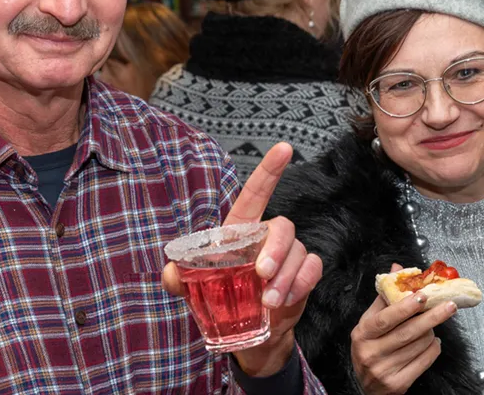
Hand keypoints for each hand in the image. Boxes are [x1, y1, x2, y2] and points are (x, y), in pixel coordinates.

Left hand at [163, 142, 322, 376]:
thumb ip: (180, 279)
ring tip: (269, 301)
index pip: (256, 194)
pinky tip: (285, 301)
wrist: (250, 336)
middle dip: (276, 248)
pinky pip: (312, 269)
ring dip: (285, 277)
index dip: (269, 170)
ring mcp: (289, 256)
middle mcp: (267, 238)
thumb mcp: (194, 290)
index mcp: (241, 232)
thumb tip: (170, 273)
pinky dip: (301, 284)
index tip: (284, 148)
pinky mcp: (304, 276)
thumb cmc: (221, 301)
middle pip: (282, 225)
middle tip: (262, 274)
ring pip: (298, 251)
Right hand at [350, 264, 456, 393]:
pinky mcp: (397, 383)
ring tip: (433, 325)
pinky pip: (423, 362)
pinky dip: (433, 349)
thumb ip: (384, 297)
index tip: (423, 295)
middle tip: (449, 305)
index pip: (386, 317)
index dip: (405, 306)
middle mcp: (371, 352)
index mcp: (362, 333)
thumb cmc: (370, 347)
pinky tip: (433, 342)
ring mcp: (384, 370)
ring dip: (431, 332)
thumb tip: (398, 269)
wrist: (367, 386)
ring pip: (418, 345)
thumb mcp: (370, 322)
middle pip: (407, 332)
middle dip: (431, 317)